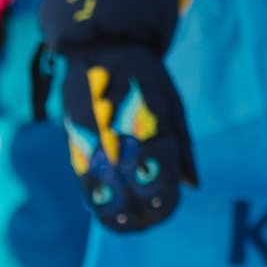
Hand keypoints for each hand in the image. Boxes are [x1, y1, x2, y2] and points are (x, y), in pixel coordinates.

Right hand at [41, 0, 197, 232]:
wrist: (99, 46)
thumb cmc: (144, 76)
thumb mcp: (172, 104)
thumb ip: (182, 148)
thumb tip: (191, 186)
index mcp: (147, 126)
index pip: (158, 181)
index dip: (164, 202)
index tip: (167, 204)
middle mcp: (118, 139)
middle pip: (132, 197)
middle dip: (145, 214)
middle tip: (154, 216)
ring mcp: (92, 146)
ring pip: (105, 199)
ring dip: (122, 215)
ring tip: (135, 220)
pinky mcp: (74, 146)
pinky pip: (86, 187)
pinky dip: (101, 204)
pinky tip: (114, 208)